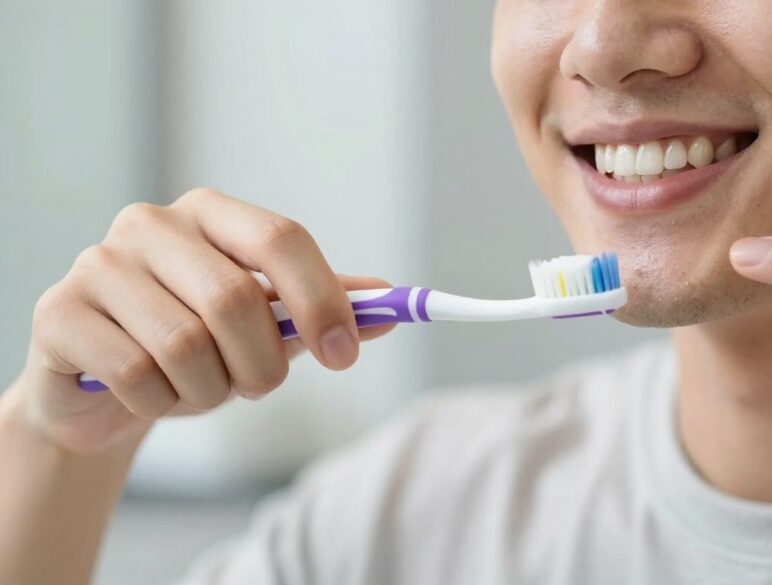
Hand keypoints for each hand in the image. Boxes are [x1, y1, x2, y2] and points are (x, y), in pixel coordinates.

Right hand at [8, 188, 396, 454]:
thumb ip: (324, 308)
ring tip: (199, 388)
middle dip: (262, 366)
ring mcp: (99, 263)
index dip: (322, 299)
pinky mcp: (58, 312)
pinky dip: (161, 404)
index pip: (281, 239)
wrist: (106, 387)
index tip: (345, 355)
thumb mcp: (268, 324)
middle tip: (258, 387)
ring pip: (187, 346)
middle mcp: (152, 225)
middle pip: (237, 300)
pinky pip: (136, 375)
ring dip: (210, 391)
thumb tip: (390, 306)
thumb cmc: (198, 344)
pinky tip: (151, 394)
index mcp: (211, 214)